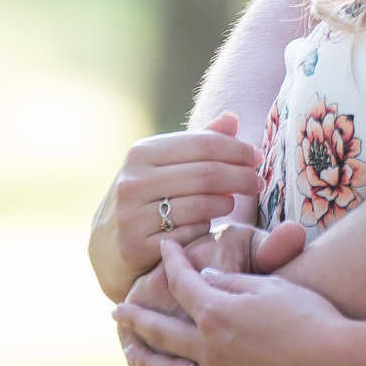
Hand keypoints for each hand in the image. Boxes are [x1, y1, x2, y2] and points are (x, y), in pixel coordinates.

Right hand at [88, 112, 262, 302]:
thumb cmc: (146, 199)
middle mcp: (133, 180)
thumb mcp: (164, 166)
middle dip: (242, 176)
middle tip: (258, 182)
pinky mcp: (135, 247)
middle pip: (207, 173)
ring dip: (227, 204)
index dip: (237, 149)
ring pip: (201, 205)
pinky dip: (206, 231)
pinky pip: (189, 236)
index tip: (256, 157)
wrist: (106, 248)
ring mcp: (132, 215)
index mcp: (141, 152)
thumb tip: (231, 118)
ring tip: (233, 203)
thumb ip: (198, 144)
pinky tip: (209, 228)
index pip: (204, 143)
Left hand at [114, 228, 344, 365]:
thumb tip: (206, 279)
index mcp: (217, 313)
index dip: (171, 262)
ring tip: (131, 352)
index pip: (182, 283)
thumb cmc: (310, 315)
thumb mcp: (269, 287)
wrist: (338, 364)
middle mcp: (210, 349)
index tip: (164, 248)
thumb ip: (232, 282)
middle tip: (118, 312)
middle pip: (162, 332)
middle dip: (137, 319)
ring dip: (145, 361)